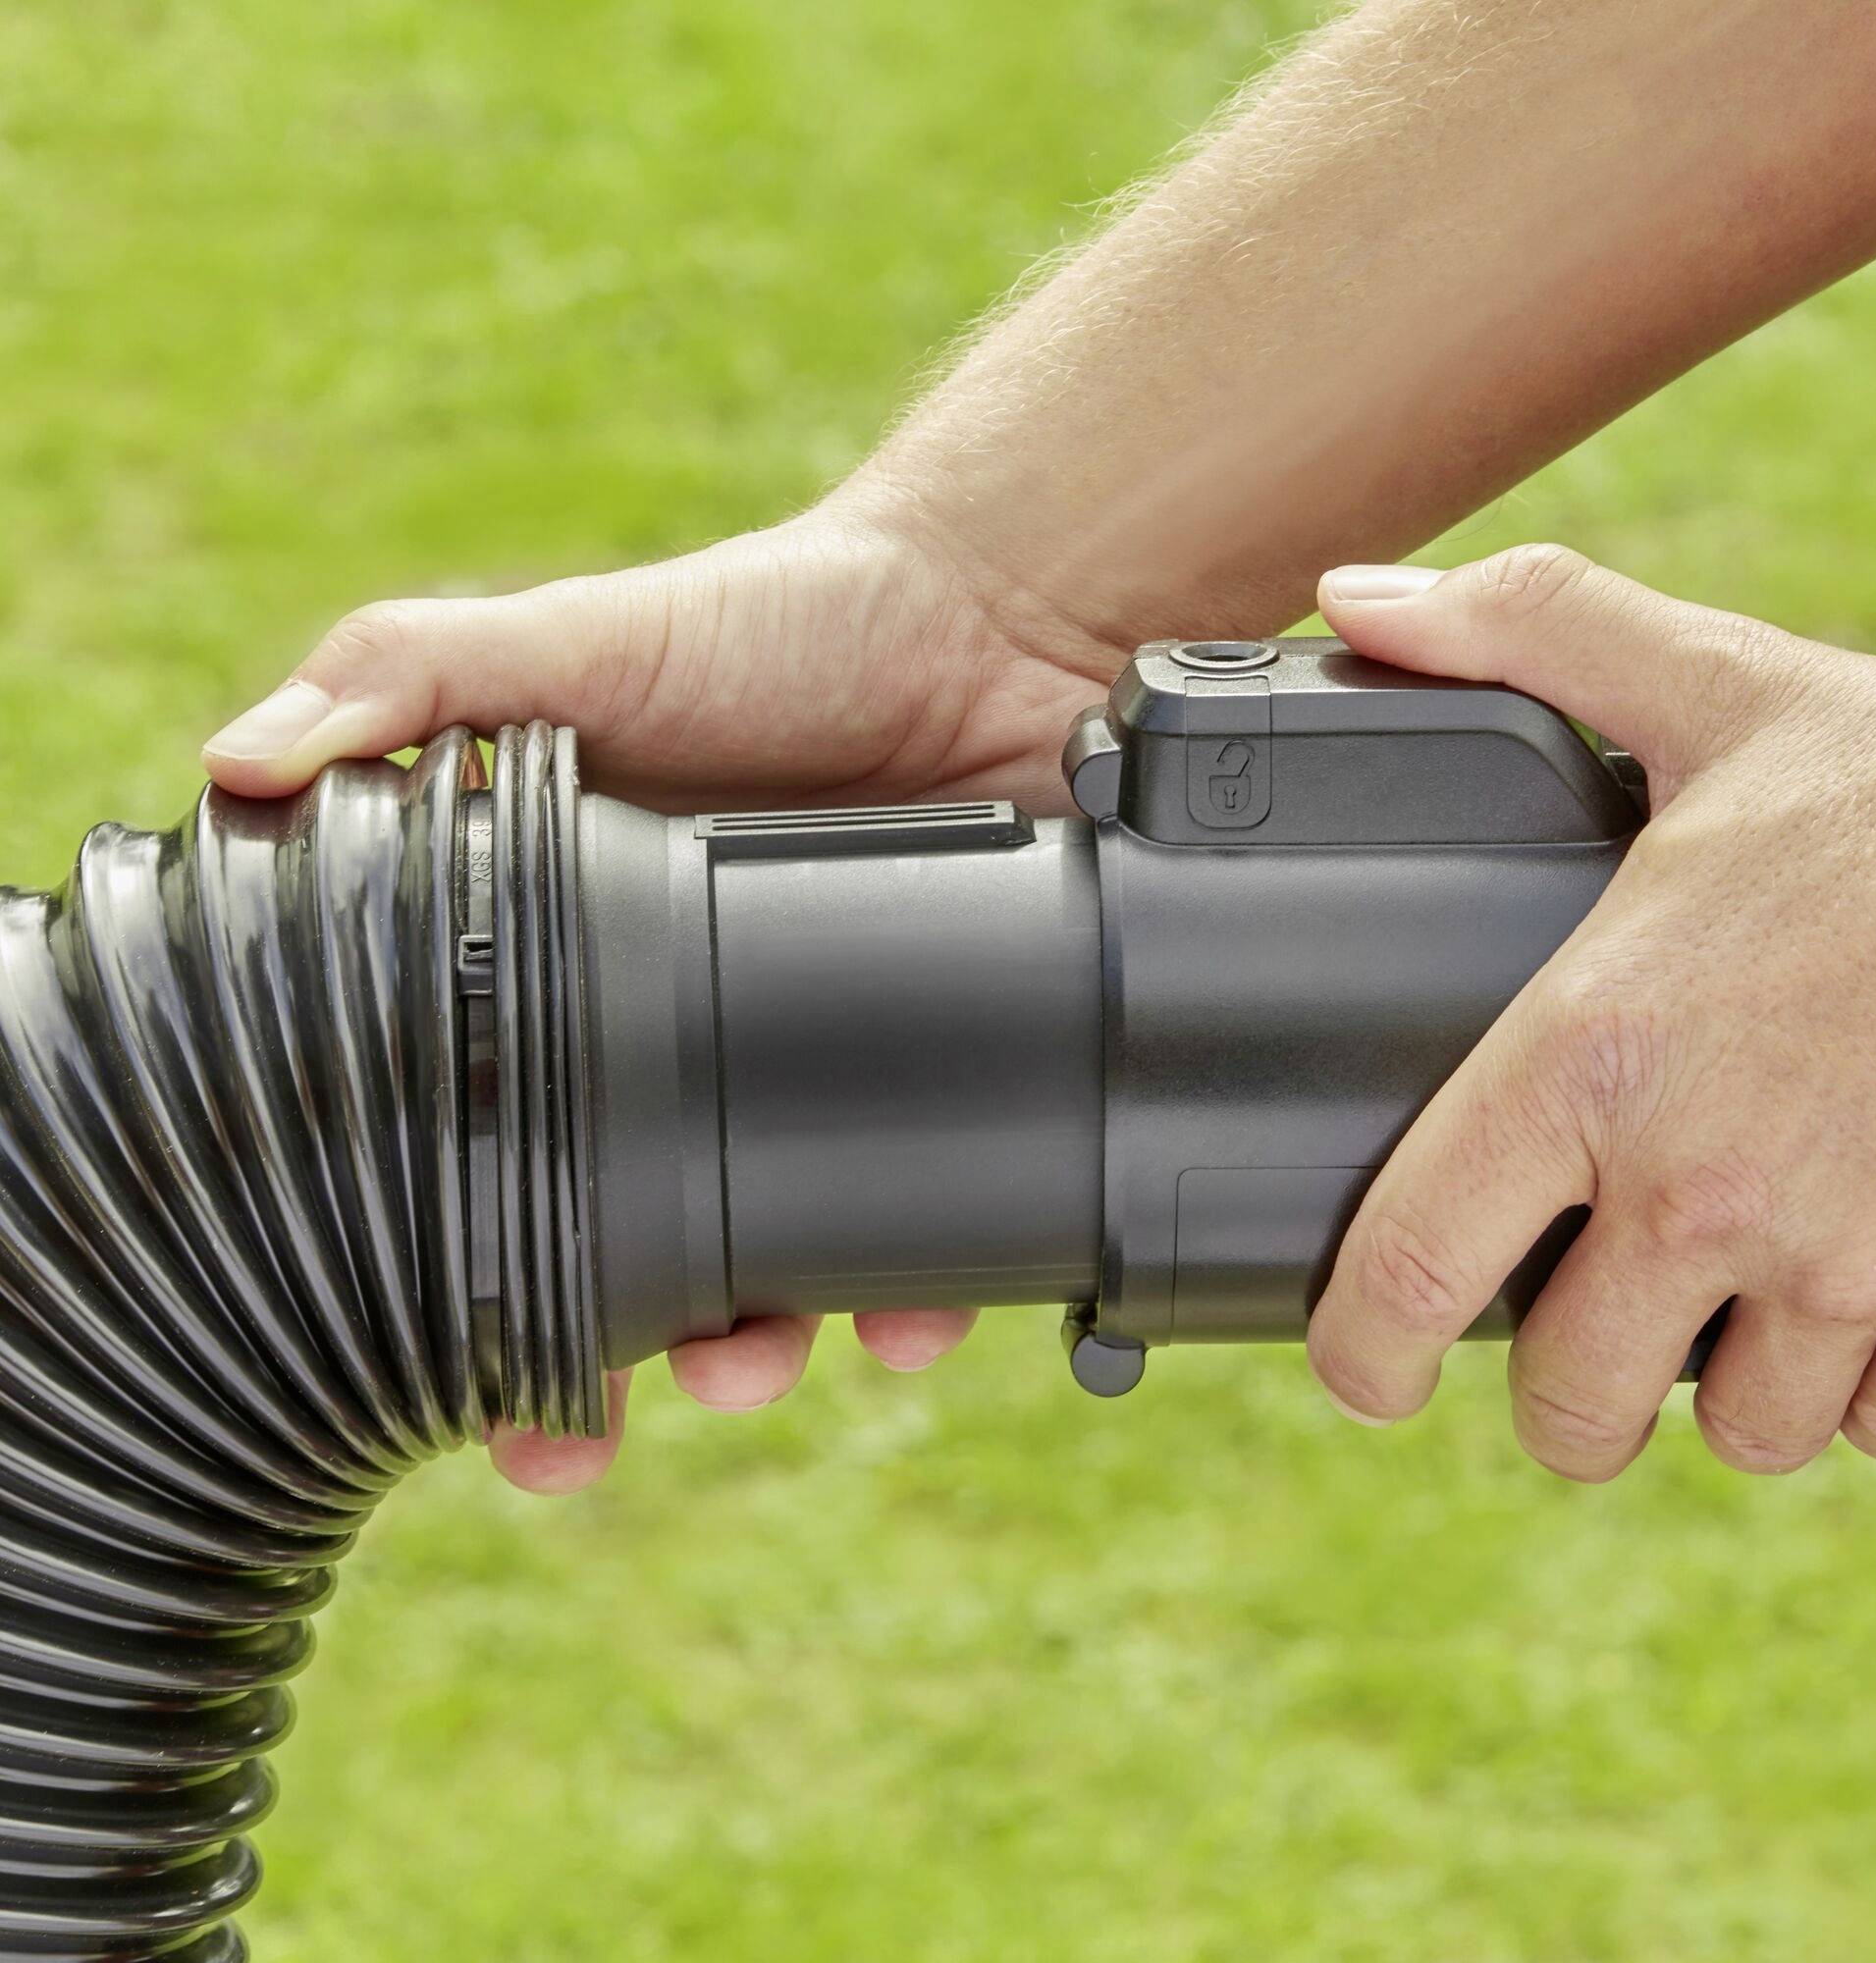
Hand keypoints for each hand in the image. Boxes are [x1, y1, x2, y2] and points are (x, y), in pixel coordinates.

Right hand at [202, 492, 1126, 1490]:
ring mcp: (823, 1068)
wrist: (989, 621)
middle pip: (628, 1243)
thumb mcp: (582, 639)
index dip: (451, 1253)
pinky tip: (909, 1320)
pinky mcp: (955, 1072)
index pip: (494, 1133)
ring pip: (776, 1262)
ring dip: (752, 1345)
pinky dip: (925, 1290)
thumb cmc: (776, 624)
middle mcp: (698, 1040)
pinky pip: (939, 1216)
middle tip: (564, 1434)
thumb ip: (422, 679)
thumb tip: (241, 768)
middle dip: (595, 1363)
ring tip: (746, 1362)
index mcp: (588, 969)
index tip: (425, 1352)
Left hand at [1307, 546, 1875, 1480]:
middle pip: (1572, 1398)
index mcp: (1593, 1053)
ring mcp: (1848, 1266)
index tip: (1361, 1369)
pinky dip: (1869, 1385)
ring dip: (1724, 1383)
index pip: (1414, 1267)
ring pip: (1738, 1428)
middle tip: (1577, 1342)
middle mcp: (1702, 1184)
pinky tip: (1865, 1296)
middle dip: (1563, 1394)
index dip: (1360, 1351)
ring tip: (1732, 1300)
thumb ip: (1525, 634)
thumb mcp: (1715, 687)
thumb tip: (1358, 599)